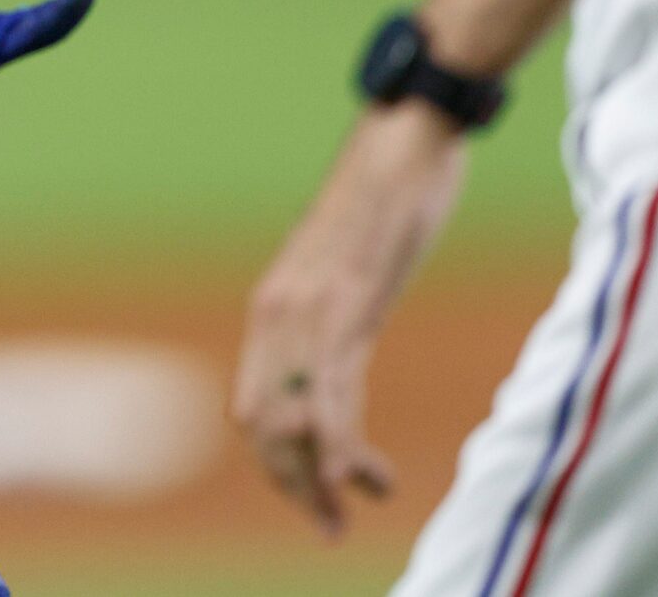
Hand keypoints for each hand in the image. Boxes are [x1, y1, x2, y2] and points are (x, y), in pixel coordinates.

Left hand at [234, 103, 469, 536]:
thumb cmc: (387, 190)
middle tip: (329, 525)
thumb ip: (334, 306)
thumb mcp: (347, 263)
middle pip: (262, 425)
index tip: (312, 496)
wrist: (406, 131)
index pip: (251, 405)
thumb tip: (342, 343)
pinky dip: (343, 447)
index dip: (276, 462)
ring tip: (345, 516)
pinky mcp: (348, 302)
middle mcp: (277, 310)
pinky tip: (364, 478)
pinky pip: (334, 394)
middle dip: (292, 486)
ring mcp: (309, 308)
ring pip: (293, 421)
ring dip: (317, 481)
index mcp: (273, 303)